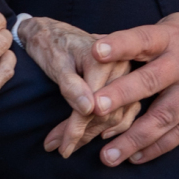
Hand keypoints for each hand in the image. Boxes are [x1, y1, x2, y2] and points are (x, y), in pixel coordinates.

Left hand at [18, 16, 140, 158]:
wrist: (54, 30)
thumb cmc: (51, 45)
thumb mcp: (55, 62)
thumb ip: (71, 85)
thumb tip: (87, 109)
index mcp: (105, 59)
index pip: (93, 104)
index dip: (76, 129)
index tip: (62, 147)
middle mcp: (122, 67)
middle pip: (107, 113)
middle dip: (82, 135)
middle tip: (57, 148)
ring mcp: (127, 76)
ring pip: (116, 116)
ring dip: (93, 135)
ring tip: (68, 147)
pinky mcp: (126, 83)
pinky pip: (126, 113)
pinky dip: (112, 129)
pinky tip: (98, 139)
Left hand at [78, 12, 178, 166]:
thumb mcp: (173, 26)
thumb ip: (137, 40)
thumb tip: (92, 43)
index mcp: (171, 37)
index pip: (143, 38)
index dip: (120, 44)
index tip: (95, 51)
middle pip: (151, 81)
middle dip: (121, 95)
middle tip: (94, 110)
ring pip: (165, 116)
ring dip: (135, 138)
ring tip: (107, 155)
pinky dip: (158, 147)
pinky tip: (136, 158)